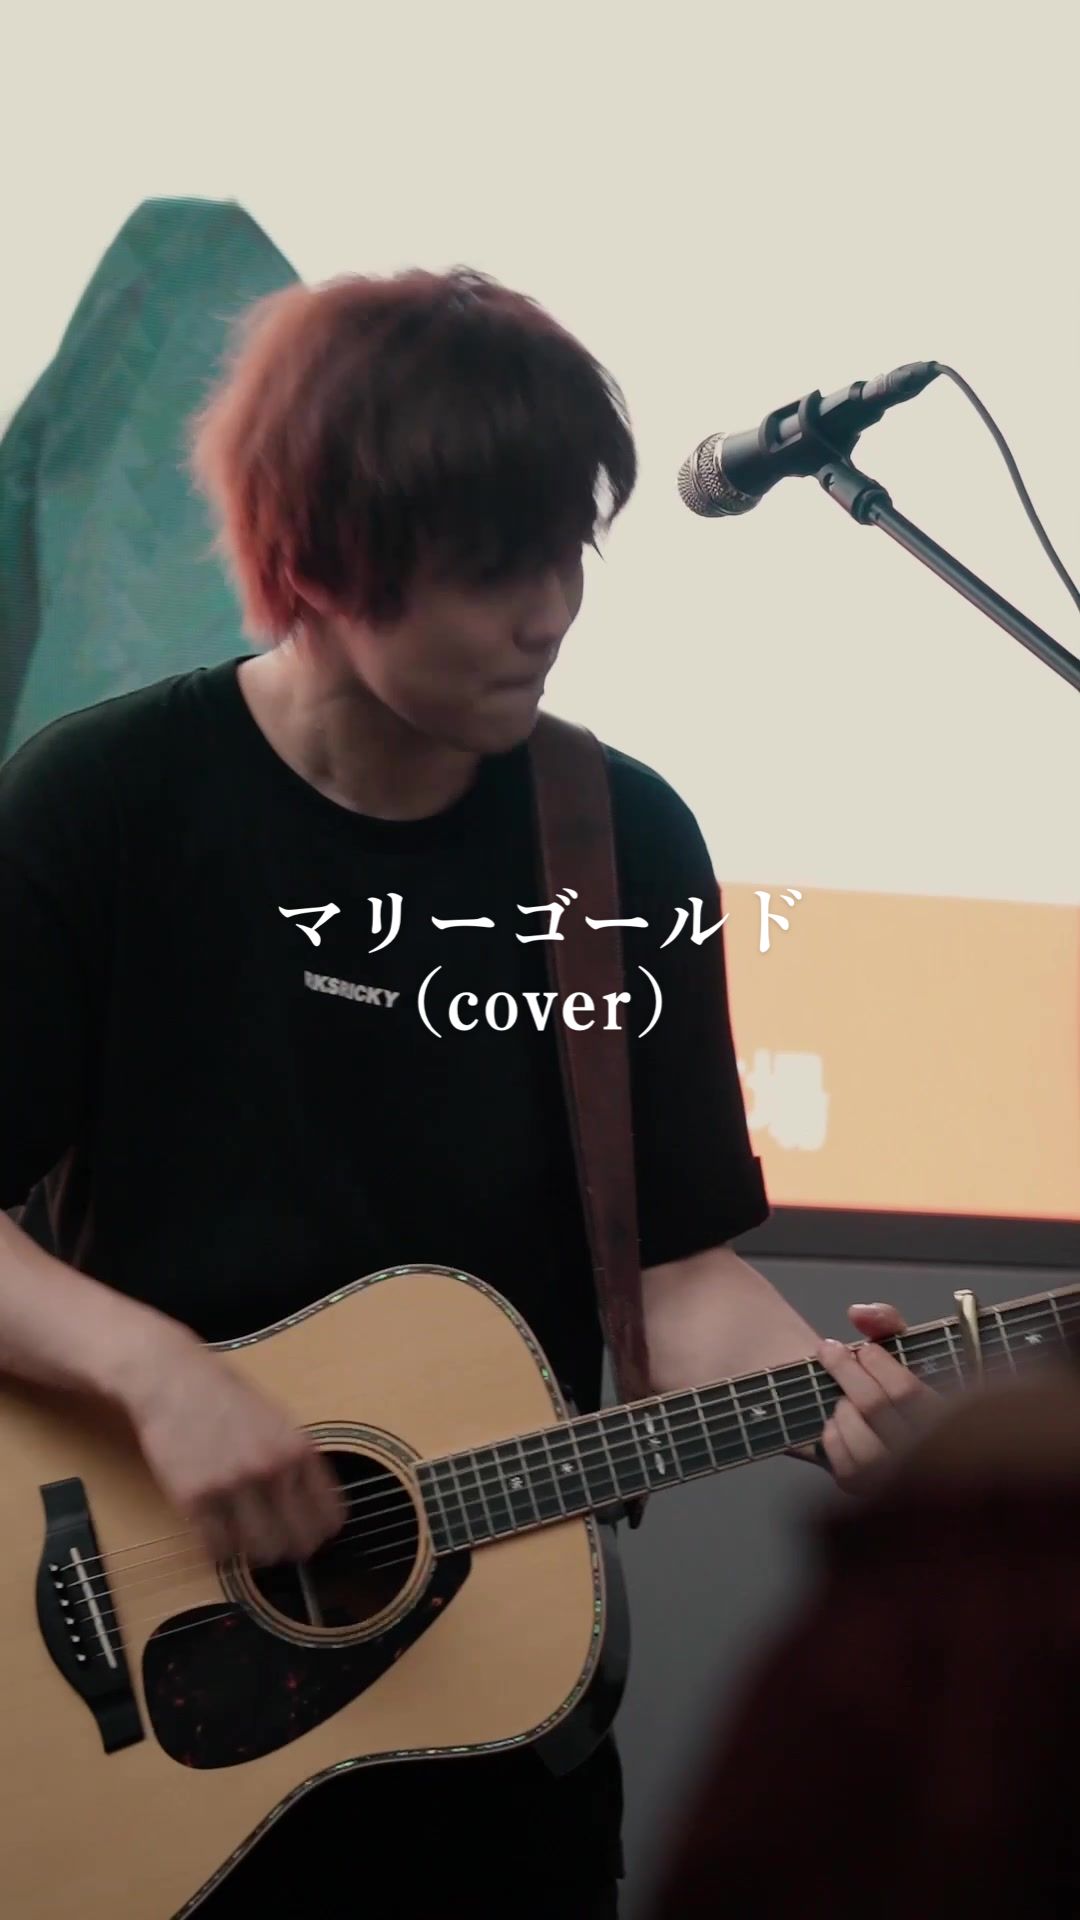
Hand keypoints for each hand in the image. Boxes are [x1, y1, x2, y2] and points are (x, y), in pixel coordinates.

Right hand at [121, 1326, 345, 1565]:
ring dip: (254, 1551)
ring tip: (244, 1536)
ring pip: (260, 1552)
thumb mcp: (277, 1420)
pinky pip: (218, 1549)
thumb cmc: (224, 1397)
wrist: (172, 1380)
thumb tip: (317, 1512)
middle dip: (290, 1550)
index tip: (309, 1535)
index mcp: (298, 1449)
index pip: (330, 1516)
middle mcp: (272, 1468)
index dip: (320, 1533)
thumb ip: (297, 1462)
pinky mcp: (195, 1498)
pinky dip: (219, 1549)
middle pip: (299, 1543)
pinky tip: (216, 1531)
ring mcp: (234, 1485)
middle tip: (276, 1544)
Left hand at [816, 1302, 938, 1494]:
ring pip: (856, 1435)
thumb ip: (888, 1322)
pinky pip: (840, 1459)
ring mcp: (898, 1480)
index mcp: (950, 1419)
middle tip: (829, 1350)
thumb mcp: (910, 1349)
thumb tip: (858, 1313)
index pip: (905, 1390)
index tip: (863, 1349)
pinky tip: (841, 1421)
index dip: (876, 1362)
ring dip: (842, 1404)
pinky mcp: (868, 1492)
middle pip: (873, 1406)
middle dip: (845, 1370)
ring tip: (846, 1394)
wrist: (898, 1436)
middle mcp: (929, 1456)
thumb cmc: (904, 1388)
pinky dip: (833, 1433)